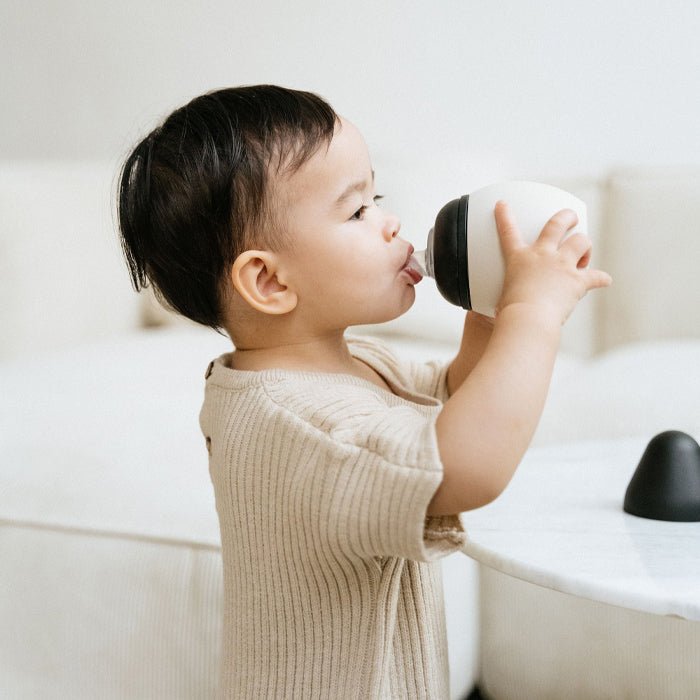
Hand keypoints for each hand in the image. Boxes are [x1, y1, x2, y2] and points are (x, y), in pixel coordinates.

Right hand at [494, 201, 611, 325]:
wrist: (528, 319)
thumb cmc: (511, 313)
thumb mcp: (500, 300)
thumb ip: (504, 299)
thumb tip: (493, 315)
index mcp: (519, 259)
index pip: (508, 231)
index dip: (504, 216)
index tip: (503, 204)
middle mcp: (542, 256)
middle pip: (557, 224)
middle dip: (566, 217)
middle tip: (571, 217)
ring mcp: (562, 265)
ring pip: (582, 241)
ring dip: (585, 246)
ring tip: (584, 254)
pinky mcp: (577, 281)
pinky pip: (596, 276)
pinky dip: (601, 279)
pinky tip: (605, 281)